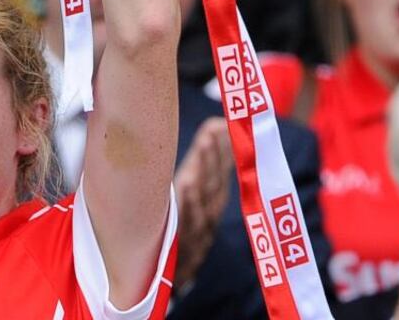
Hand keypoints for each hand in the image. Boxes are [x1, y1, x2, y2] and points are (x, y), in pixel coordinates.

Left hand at [173, 117, 232, 287]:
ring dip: (207, 168)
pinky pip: (189, 219)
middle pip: (216, 179)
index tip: (227, 122)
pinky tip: (185, 183)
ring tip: (205, 142)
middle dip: (217, 151)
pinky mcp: (186, 242)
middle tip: (217, 127)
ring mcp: (199, 227)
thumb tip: (215, 128)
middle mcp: (210, 212)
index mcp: (212, 199)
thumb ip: (203, 165)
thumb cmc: (183, 229)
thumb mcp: (195, 197)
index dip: (225, 146)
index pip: (221, 170)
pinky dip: (189, 201)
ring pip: (206, 195)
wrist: (170, 275)